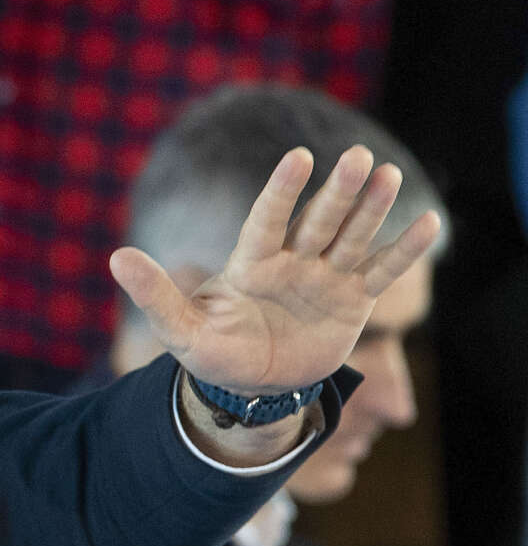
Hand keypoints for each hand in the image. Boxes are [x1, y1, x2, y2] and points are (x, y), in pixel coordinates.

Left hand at [110, 144, 440, 398]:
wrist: (250, 387)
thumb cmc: (213, 354)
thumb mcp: (180, 330)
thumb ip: (154, 294)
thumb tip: (117, 256)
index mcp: (251, 264)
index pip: (267, 221)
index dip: (283, 192)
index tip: (299, 158)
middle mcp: (291, 262)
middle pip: (317, 221)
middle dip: (337, 192)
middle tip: (358, 158)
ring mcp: (324, 278)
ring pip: (351, 237)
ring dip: (371, 210)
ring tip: (388, 177)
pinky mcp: (352, 300)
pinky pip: (380, 272)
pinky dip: (403, 251)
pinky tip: (429, 223)